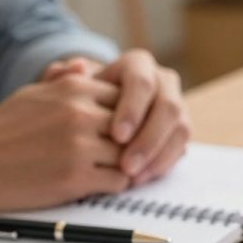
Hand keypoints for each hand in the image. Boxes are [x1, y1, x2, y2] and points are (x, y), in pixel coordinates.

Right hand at [0, 75, 129, 209]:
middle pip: (134, 125)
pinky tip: (98, 183)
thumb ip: (64, 80)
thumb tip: (87, 64)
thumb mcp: (33, 93)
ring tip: (110, 168)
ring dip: (125, 164)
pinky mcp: (77, 177)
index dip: (128, 115)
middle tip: (126, 152)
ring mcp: (80, 145)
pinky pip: (119, 181)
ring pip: (131, 154)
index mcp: (74, 87)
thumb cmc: (1, 130)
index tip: (120, 129)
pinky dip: (114, 184)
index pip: (128, 96)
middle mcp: (80, 112)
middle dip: (133, 141)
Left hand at [44, 51, 191, 185]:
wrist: (91, 118)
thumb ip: (62, 77)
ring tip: (132, 176)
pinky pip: (180, 147)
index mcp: (138, 64)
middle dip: (148, 138)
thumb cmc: (75, 102)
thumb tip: (76, 68)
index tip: (115, 136)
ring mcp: (177, 105)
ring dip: (157, 155)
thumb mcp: (64, 90)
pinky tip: (140, 178)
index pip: (141, 82)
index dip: (132, 109)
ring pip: (179, 128)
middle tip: (126, 164)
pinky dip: (162, 164)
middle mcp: (163, 81)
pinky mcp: (181, 129)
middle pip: (168, 107)